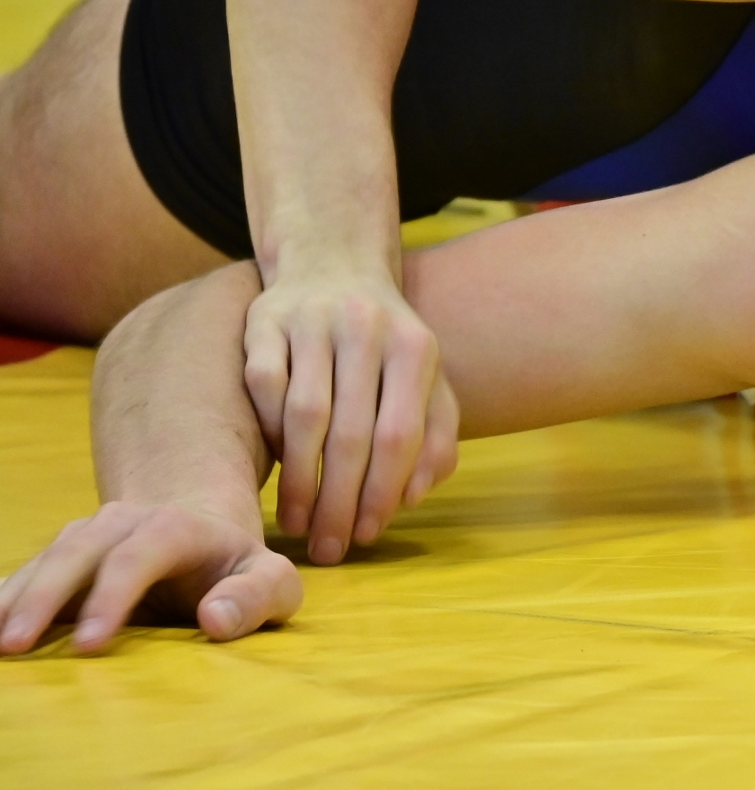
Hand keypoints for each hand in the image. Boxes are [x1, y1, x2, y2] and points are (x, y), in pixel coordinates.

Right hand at [0, 501, 300, 654]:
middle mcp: (125, 523)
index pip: (140, 553)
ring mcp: (88, 537)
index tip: (91, 646)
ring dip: (13, 599)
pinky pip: (24, 574)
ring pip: (44, 560)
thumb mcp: (272, 582)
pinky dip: (4, 598)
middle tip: (15, 646)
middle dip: (44, 596)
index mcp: (178, 526)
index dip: (113, 596)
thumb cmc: (241, 572)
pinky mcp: (62, 559)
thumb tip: (216, 619)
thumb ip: (257, 598)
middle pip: (77, 550)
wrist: (205, 542)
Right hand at [243, 269, 458, 562]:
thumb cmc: (386, 346)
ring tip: (297, 523)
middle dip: (339, 500)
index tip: (367, 535)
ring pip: (305, 415)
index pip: (400, 434)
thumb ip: (434, 437)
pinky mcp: (264, 320)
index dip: (383, 491)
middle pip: (352, 432)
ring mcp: (312, 320)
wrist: (334, 264)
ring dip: (299, 480)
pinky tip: (276, 467)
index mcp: (415, 345)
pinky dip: (269, 431)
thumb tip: (413, 497)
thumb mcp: (425, 380)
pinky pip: (262, 388)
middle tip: (328, 548)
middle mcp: (367, 327)